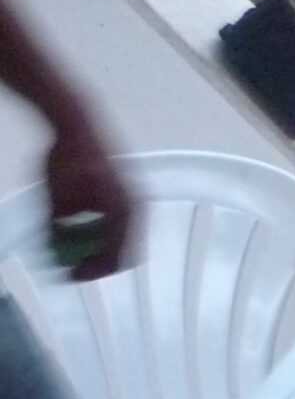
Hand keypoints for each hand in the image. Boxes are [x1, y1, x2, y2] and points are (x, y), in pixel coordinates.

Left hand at [44, 122, 130, 281]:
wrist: (77, 124)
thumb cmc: (69, 159)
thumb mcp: (55, 202)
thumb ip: (58, 232)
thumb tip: (56, 254)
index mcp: (123, 212)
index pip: (117, 256)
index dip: (93, 270)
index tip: (72, 274)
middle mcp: (136, 205)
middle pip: (126, 248)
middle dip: (100, 260)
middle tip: (77, 265)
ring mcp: (135, 195)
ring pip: (126, 234)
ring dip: (103, 244)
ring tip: (78, 246)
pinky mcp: (128, 187)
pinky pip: (123, 219)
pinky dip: (106, 228)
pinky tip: (85, 225)